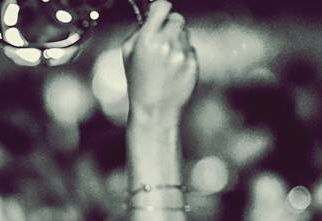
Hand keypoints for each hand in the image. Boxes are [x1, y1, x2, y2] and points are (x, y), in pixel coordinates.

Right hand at [123, 1, 197, 123]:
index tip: (160, 14)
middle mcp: (167, 43)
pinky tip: (174, 70)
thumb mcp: (127, 54)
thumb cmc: (138, 82)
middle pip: (177, 18)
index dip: (161, 9)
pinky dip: (184, 55)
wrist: (155, 110)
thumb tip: (151, 17)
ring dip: (178, 41)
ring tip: (167, 60)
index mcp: (147, 39)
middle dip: (170, 26)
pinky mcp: (193, 63)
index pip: (162, 6)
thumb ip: (139, 32)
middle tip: (164, 40)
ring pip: (185, 34)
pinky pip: (191, 49)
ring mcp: (182, 53)